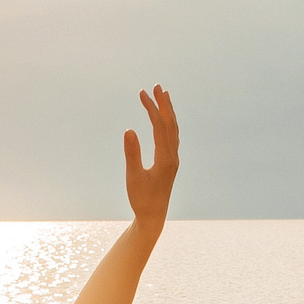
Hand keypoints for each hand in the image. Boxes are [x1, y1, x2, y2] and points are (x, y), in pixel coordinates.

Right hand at [123, 86, 177, 222]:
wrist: (153, 216)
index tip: (142, 94)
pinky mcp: (170, 162)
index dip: (151, 109)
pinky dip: (169, 123)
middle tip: (156, 86)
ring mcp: (173, 159)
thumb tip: (129, 130)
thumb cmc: (141, 199)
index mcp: (165, 159)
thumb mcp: (133, 177)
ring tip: (163, 95)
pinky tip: (164, 118)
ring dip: (168, 112)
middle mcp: (173, 156)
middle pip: (171, 124)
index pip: (160, 127)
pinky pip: (172, 137)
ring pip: (173, 130)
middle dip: (164, 104)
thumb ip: (132, 154)